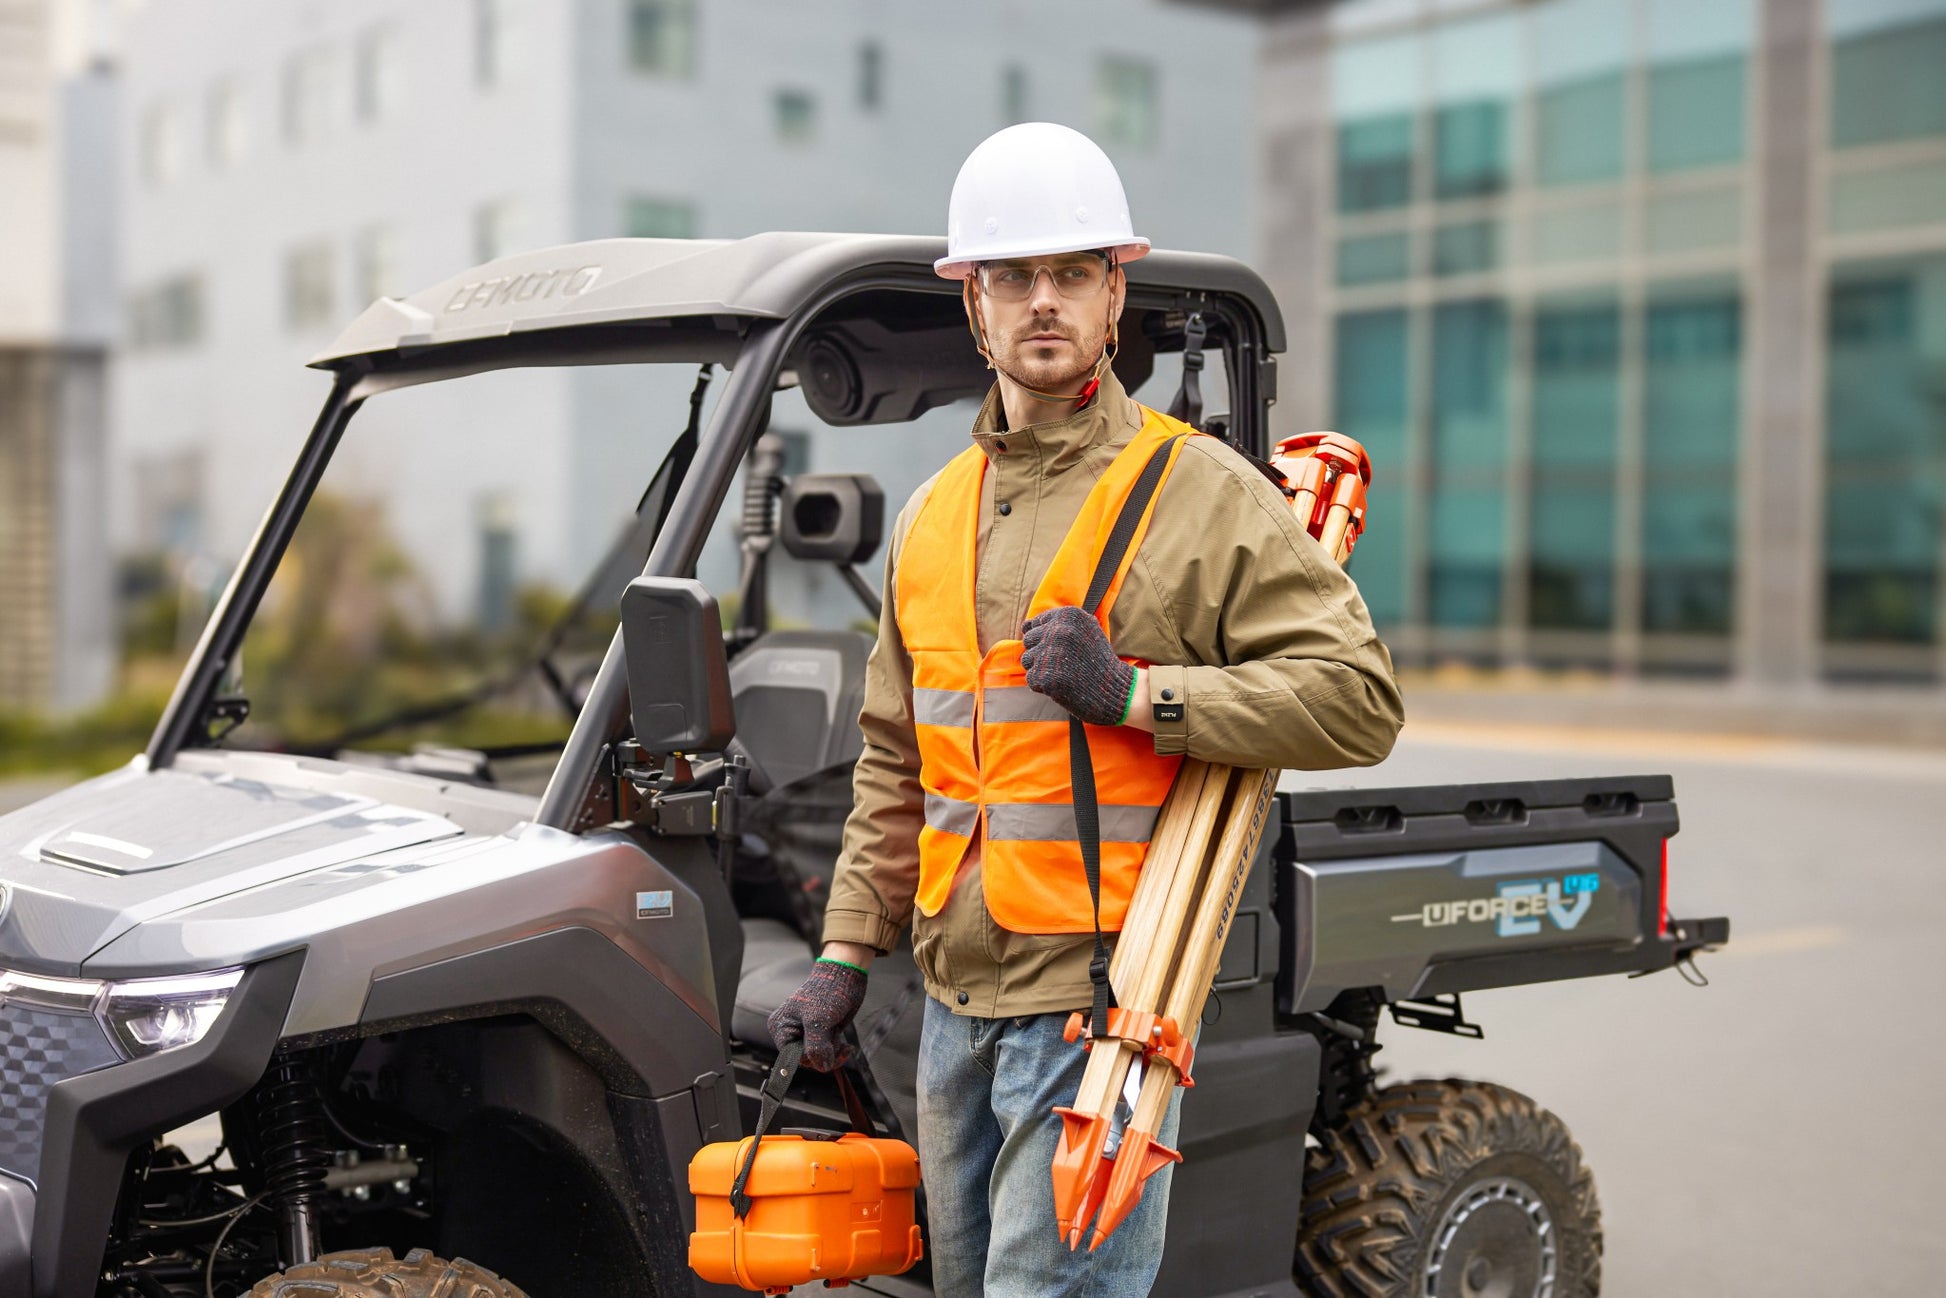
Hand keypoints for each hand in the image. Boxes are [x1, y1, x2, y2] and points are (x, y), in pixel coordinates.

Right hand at [766, 958, 867, 1070]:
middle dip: (824, 1055)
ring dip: (834, 1053)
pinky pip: (828, 1054)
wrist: (845, 978)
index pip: (791, 1057)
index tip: (824, 1052)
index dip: (809, 1057)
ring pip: (820, 1059)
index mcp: (781, 1027)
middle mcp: (792, 1032)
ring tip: (840, 1038)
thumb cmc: (827, 991)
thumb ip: (816, 1046)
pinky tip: (846, 1046)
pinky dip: (838, 1051)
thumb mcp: (818, 1019)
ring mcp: (808, 1035)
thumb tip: (821, 1066)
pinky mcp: (822, 1035)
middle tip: (835, 1041)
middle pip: (806, 1060)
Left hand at [1020, 606, 1136, 726]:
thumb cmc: (1098, 660)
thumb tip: (1024, 625)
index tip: (1062, 649)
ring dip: (1041, 669)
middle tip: (1064, 663)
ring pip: (1027, 660)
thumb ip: (1058, 623)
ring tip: (1064, 673)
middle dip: (1041, 653)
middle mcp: (1058, 630)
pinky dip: (1043, 685)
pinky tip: (1062, 685)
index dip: (1045, 639)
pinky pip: (1031, 679)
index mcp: (1067, 615)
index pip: (1034, 624)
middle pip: (1029, 640)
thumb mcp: (1086, 630)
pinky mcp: (1046, 677)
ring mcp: (1051, 654)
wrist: (1114, 689)